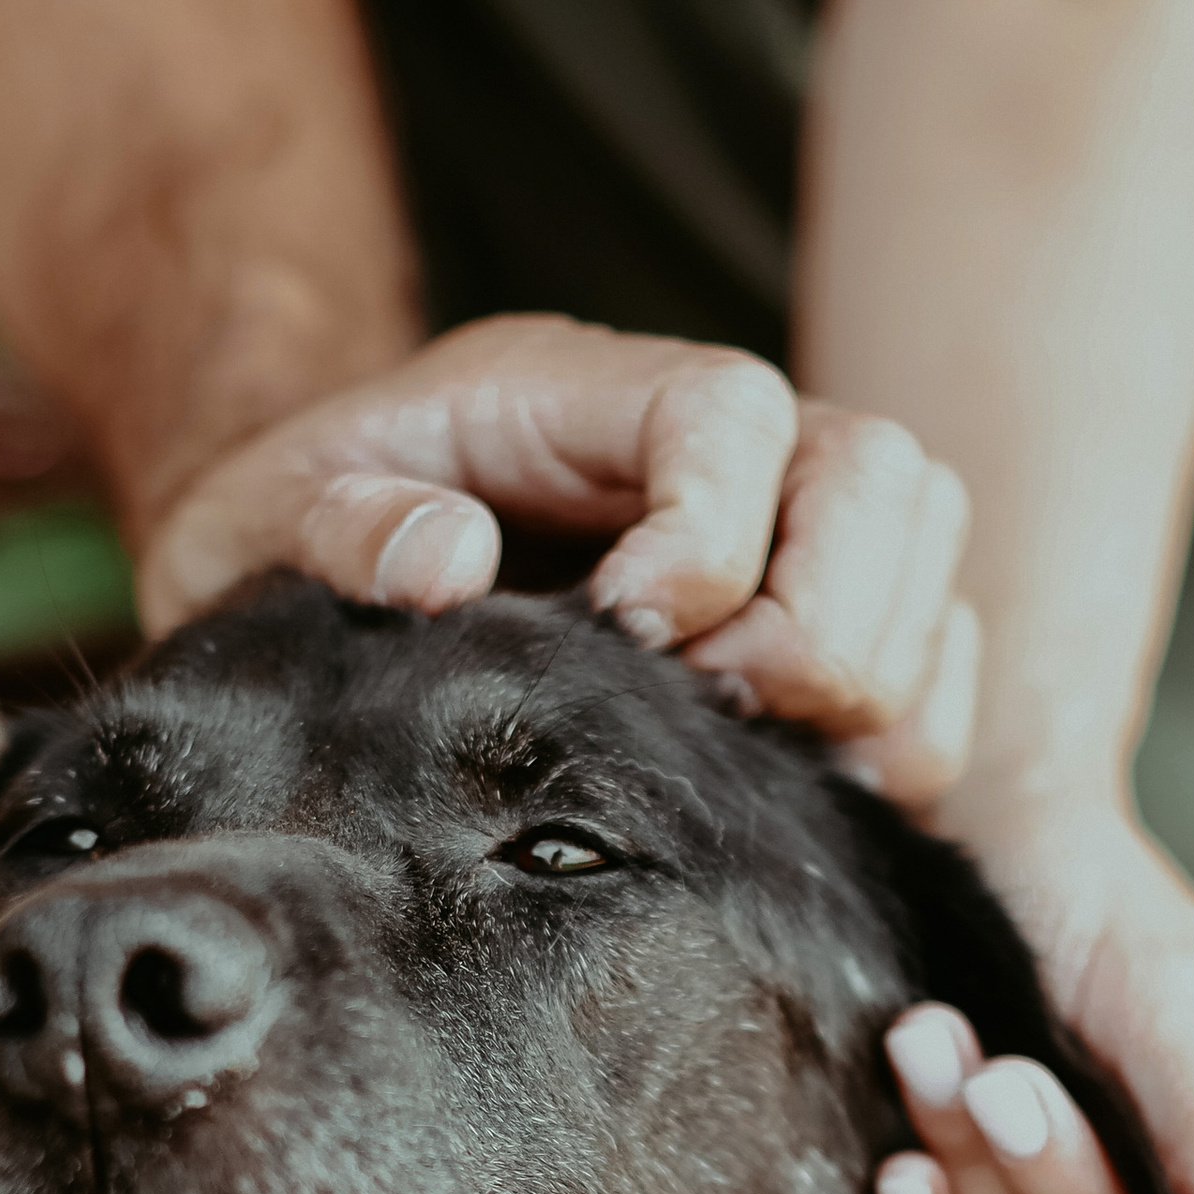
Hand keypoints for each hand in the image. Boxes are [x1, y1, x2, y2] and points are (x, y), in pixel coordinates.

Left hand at [135, 315, 978, 803]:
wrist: (301, 574)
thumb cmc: (287, 536)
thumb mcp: (262, 519)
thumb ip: (340, 525)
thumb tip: (447, 559)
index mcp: (583, 392)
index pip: (733, 411)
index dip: (712, 535)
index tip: (630, 637)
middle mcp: (712, 446)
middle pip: (882, 476)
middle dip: (825, 622)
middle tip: (714, 715)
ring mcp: (779, 532)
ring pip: (928, 563)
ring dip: (877, 685)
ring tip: (753, 764)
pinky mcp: (806, 627)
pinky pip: (931, 663)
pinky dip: (900, 740)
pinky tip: (795, 802)